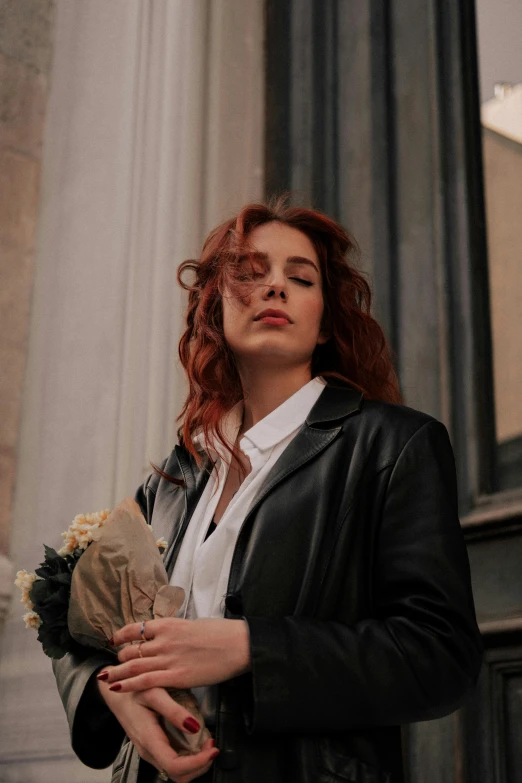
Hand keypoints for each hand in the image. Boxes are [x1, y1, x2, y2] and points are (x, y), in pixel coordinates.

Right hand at [97, 667, 218, 782]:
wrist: (116, 693)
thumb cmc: (133, 690)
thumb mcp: (155, 692)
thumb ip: (174, 710)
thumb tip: (195, 727)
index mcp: (149, 739)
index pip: (174, 766)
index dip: (197, 763)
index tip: (212, 749)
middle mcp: (149, 751)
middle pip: (178, 776)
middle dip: (200, 765)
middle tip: (212, 745)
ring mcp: (150, 752)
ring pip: (177, 772)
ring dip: (196, 763)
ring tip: (207, 743)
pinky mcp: (153, 748)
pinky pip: (173, 762)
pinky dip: (190, 757)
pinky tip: (197, 741)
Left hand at [100, 617, 250, 692]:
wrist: (238, 645)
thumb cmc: (221, 633)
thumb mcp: (193, 624)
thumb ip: (176, 631)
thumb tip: (168, 635)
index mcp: (169, 624)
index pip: (136, 628)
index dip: (121, 636)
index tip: (114, 640)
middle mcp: (164, 640)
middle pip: (132, 649)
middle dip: (120, 657)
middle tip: (115, 664)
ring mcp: (169, 659)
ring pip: (133, 665)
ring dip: (117, 672)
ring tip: (105, 678)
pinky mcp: (176, 677)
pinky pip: (145, 681)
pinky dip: (128, 684)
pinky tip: (116, 688)